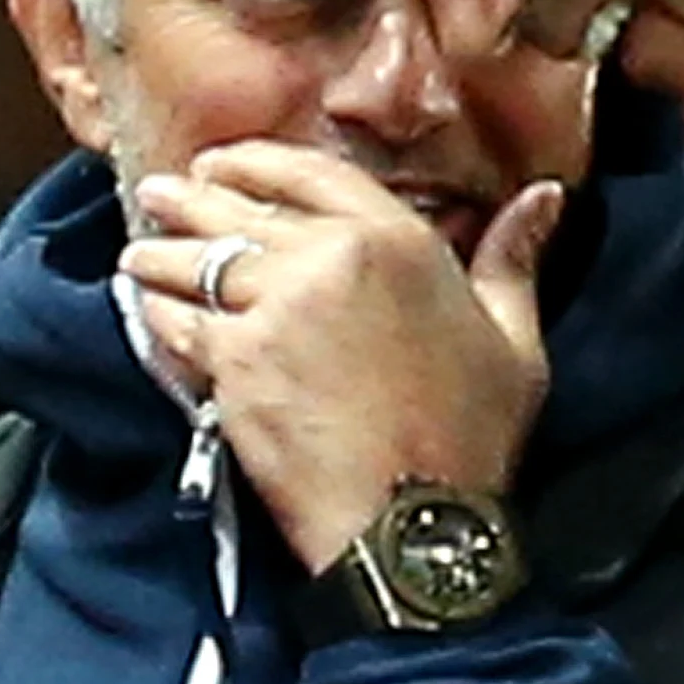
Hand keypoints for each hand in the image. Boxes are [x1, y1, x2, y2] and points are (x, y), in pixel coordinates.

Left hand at [119, 142, 567, 571]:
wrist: (414, 523)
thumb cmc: (471, 436)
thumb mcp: (515, 340)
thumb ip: (514, 259)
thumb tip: (544, 197)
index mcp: (397, 237)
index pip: (306, 170)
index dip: (253, 160)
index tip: (222, 163)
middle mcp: (327, 256)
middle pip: (236, 208)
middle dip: (189, 199)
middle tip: (160, 194)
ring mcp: (272, 307)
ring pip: (194, 261)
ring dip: (158, 254)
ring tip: (139, 253)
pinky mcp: (233, 361)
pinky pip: (176, 321)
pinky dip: (156, 313)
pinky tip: (146, 308)